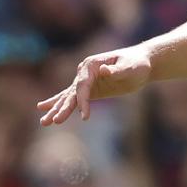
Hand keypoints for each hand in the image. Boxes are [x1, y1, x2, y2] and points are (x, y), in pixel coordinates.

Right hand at [36, 46, 154, 125]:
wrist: (142, 63)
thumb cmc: (137, 63)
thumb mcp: (130, 67)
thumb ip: (117, 70)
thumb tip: (104, 71)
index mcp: (91, 64)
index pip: (83, 85)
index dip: (82, 101)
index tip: (84, 115)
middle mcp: (84, 71)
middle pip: (72, 93)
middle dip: (63, 108)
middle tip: (53, 121)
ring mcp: (86, 80)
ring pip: (68, 97)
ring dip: (56, 109)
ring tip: (44, 122)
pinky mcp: (90, 89)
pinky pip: (73, 97)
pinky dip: (60, 103)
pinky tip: (44, 108)